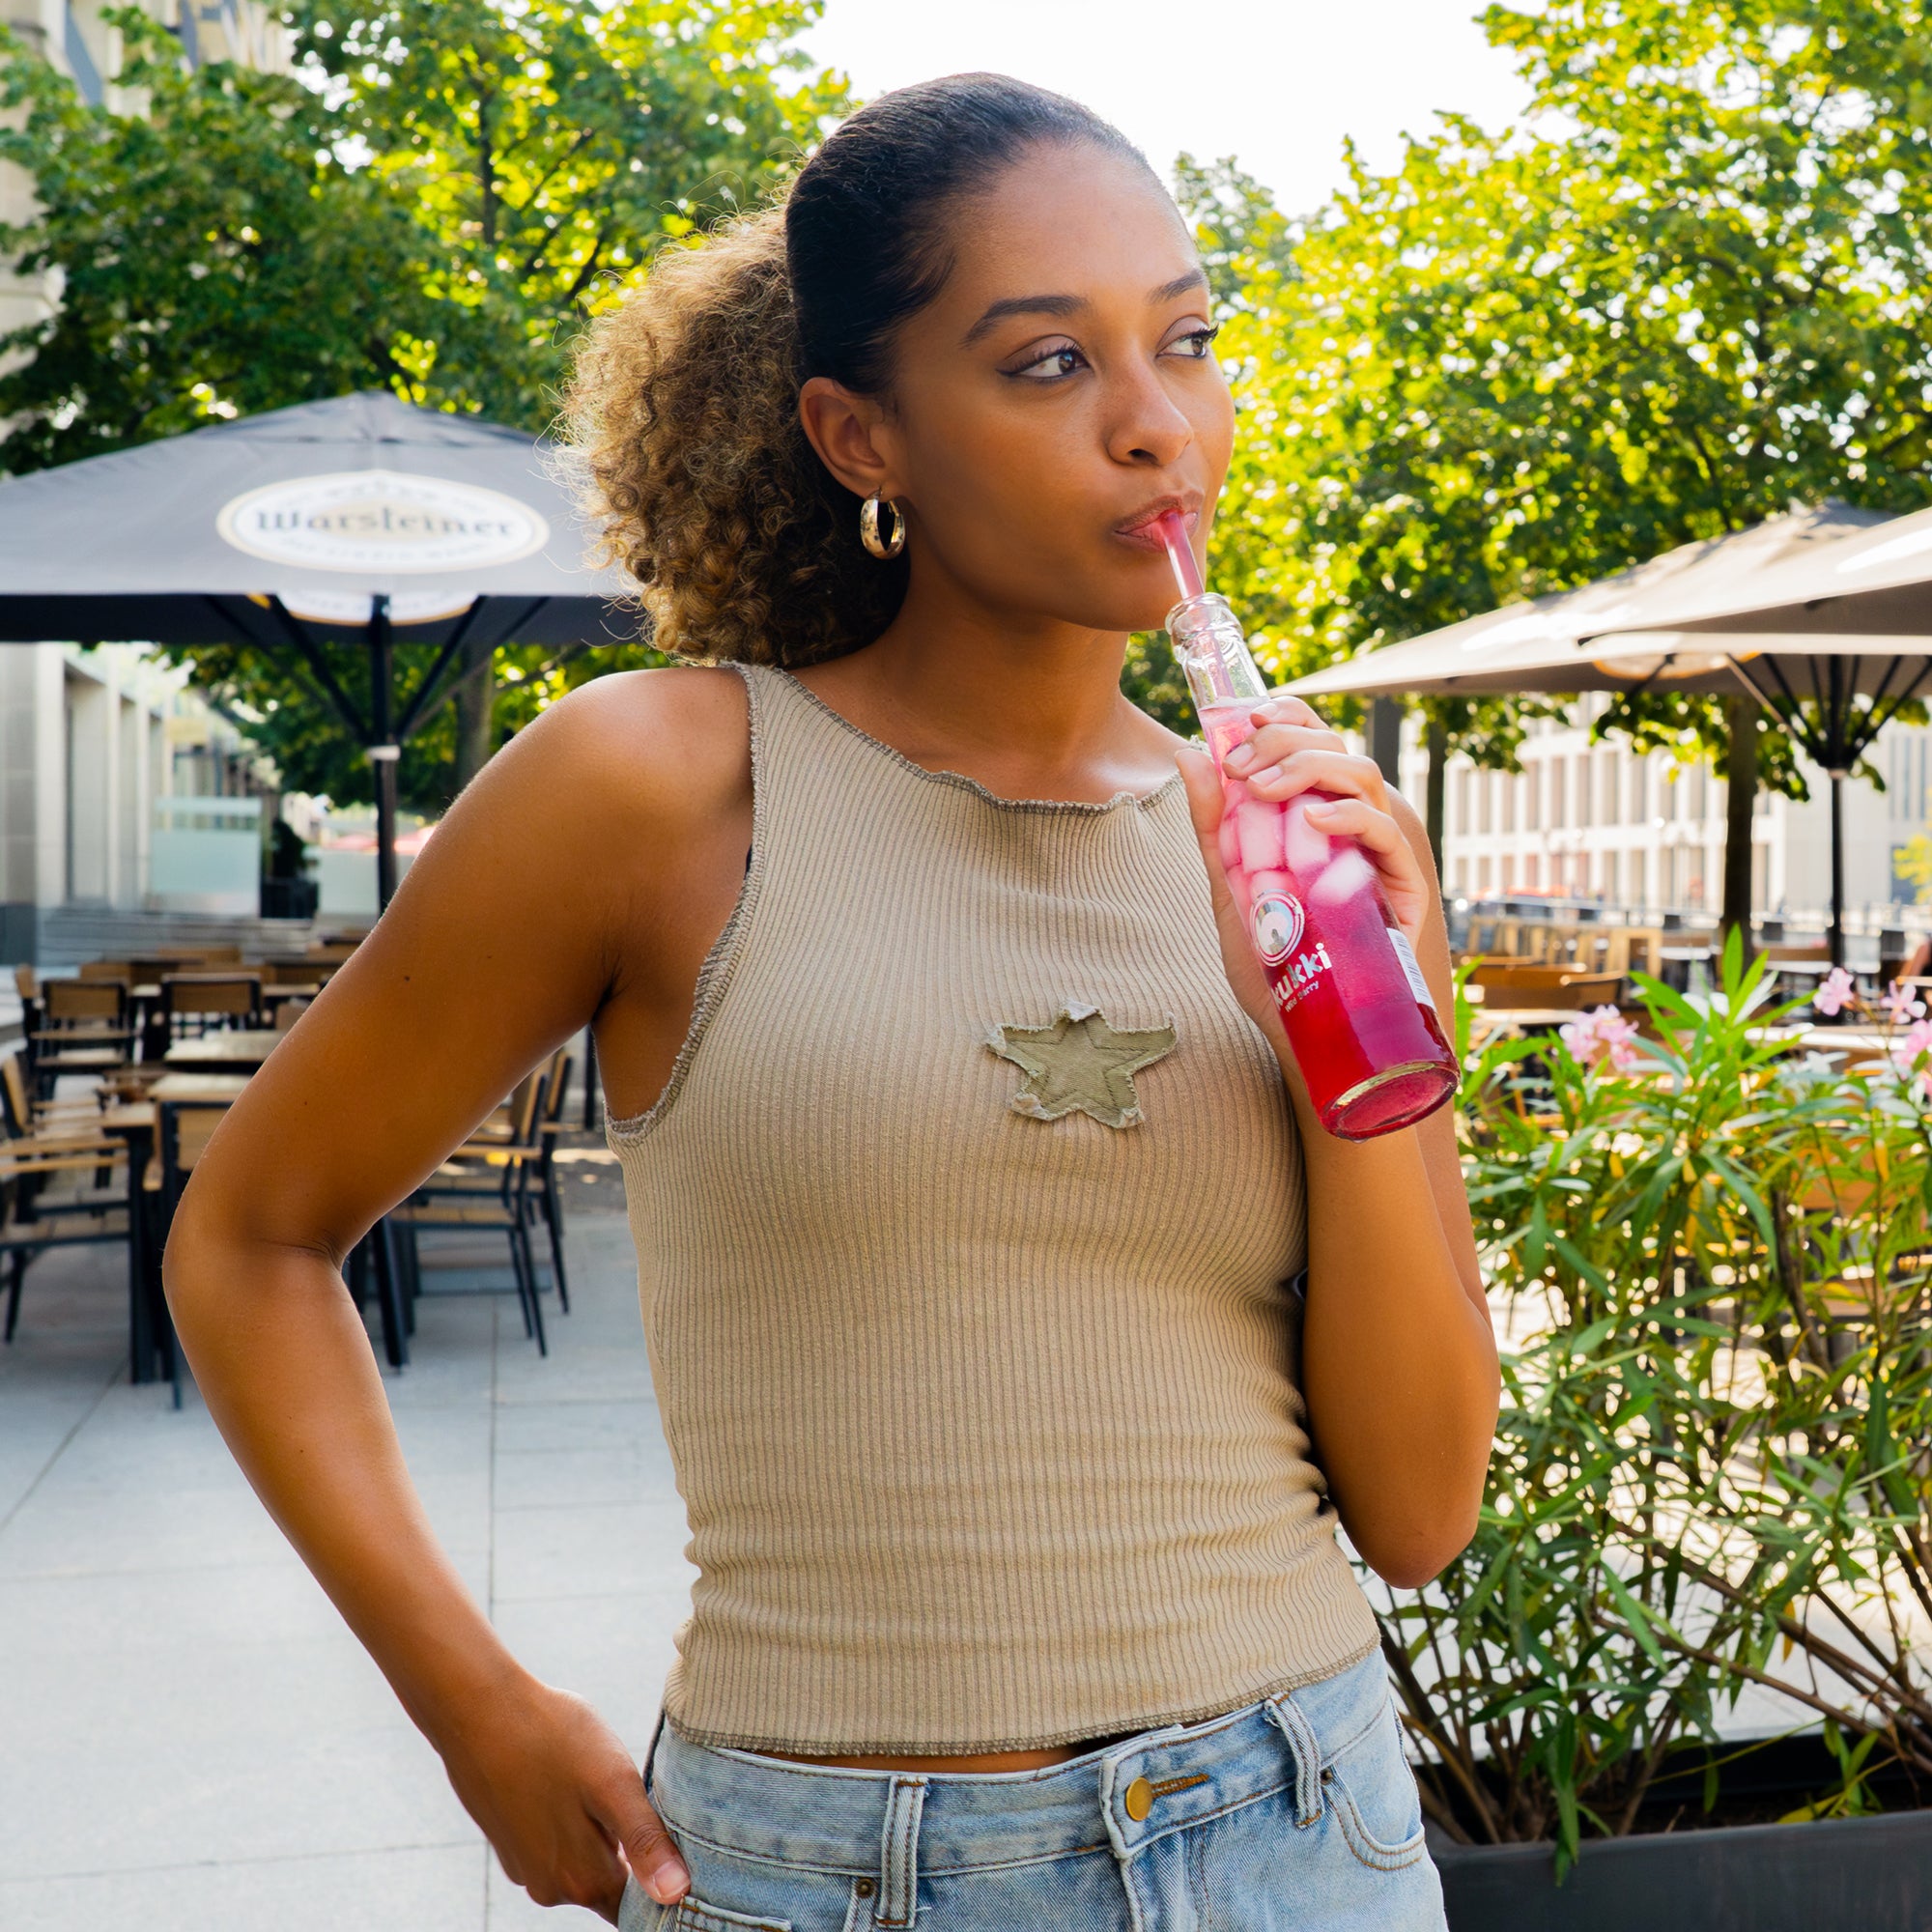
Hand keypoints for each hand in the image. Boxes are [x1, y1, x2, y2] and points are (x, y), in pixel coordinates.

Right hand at [436, 1675, 688, 1921]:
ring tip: (594, 1776)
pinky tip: (567, 1777)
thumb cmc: (551, 1738)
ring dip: (598, 1829)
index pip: (637, 1903)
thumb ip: (645, 1843)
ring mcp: (525, 1866)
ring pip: (582, 1859)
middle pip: (610, 1881)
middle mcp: (550, 1888)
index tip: (668, 1835)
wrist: (480, 1709)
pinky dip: (569, 1817)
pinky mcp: (509, 1842)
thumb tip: (676, 1894)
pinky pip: (555, 1842)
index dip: (660, 1875)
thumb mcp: (613, 1783)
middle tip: (628, 1789)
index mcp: (583, 1880)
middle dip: (627, 1846)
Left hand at [1176, 694, 1432, 1044]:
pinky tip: (1310, 820)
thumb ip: (1214, 826)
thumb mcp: (1231, 888)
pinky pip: (1386, 832)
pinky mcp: (1403, 886)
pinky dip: (1348, 815)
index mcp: (1317, 817)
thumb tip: (1190, 754)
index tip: (1245, 717)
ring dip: (1310, 767)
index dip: (1287, 716)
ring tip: (1264, 786)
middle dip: (1285, 740)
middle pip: (1334, 748)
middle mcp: (1353, 827)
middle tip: (1240, 762)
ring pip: (1363, 775)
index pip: (1314, 742)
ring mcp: (1380, 853)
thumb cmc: (1275, 966)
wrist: (1306, 1035)